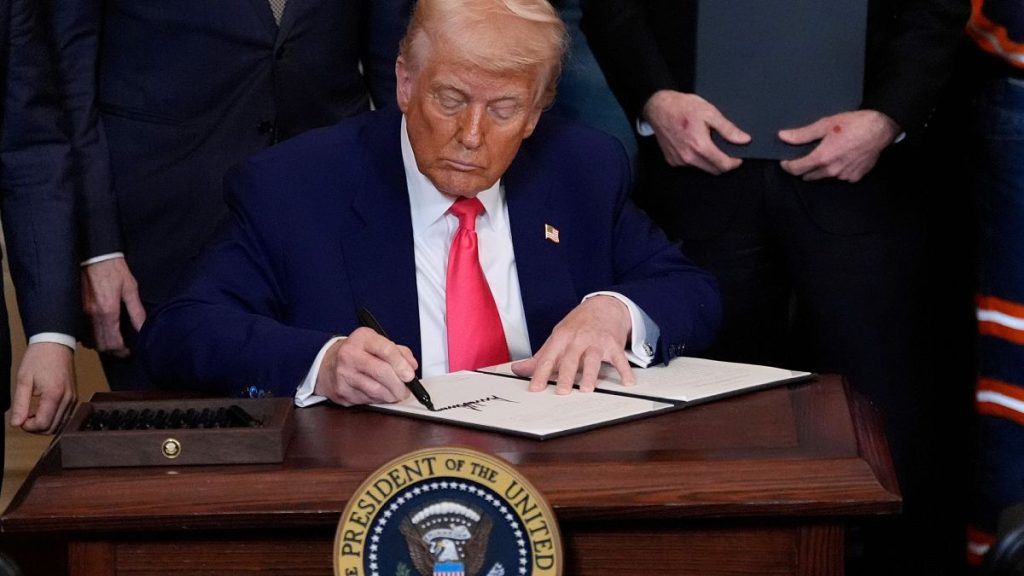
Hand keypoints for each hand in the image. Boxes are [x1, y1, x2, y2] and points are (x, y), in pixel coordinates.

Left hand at [9, 343, 75, 433]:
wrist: (55, 344)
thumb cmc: (39, 358)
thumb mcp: (23, 380)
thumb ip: (20, 404)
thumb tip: (16, 423)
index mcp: (54, 395)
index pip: (43, 424)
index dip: (28, 427)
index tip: (20, 419)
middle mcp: (67, 399)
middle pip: (52, 427)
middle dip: (36, 427)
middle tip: (24, 417)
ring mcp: (73, 399)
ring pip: (60, 424)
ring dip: (45, 424)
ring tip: (33, 414)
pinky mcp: (74, 397)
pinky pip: (65, 416)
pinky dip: (53, 419)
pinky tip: (43, 411)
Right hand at [82, 258, 145, 356]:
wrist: (94, 255)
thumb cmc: (114, 270)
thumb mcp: (130, 289)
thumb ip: (136, 311)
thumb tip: (143, 328)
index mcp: (108, 312)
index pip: (113, 343)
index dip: (122, 351)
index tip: (129, 351)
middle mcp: (92, 316)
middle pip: (100, 345)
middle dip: (113, 351)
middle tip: (123, 348)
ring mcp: (81, 313)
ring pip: (89, 340)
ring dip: (100, 345)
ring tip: (112, 341)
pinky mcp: (75, 308)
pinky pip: (81, 331)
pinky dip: (90, 336)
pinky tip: (100, 332)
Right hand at [314, 328, 417, 404]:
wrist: (326, 364)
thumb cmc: (356, 353)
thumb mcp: (376, 343)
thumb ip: (398, 352)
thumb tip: (411, 366)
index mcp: (362, 338)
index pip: (386, 350)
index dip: (401, 364)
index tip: (410, 375)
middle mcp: (350, 355)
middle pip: (382, 372)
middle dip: (399, 384)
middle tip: (407, 389)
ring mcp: (344, 375)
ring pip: (376, 390)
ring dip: (392, 395)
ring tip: (397, 393)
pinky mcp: (343, 392)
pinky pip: (368, 400)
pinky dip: (379, 399)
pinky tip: (381, 394)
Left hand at [512, 295, 634, 393]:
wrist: (604, 306)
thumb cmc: (578, 324)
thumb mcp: (557, 336)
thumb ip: (540, 356)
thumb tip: (518, 369)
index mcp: (562, 337)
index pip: (548, 357)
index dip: (540, 373)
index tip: (535, 388)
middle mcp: (579, 339)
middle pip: (571, 359)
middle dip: (566, 375)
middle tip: (562, 392)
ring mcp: (597, 341)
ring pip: (593, 359)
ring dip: (591, 375)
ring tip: (588, 389)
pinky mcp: (614, 345)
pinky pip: (620, 359)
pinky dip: (624, 371)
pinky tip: (627, 382)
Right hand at [643, 89, 750, 174]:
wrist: (659, 107)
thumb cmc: (682, 107)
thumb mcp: (710, 113)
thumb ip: (728, 129)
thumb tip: (744, 139)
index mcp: (700, 146)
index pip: (723, 165)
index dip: (734, 163)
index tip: (737, 157)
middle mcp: (689, 157)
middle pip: (714, 170)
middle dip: (723, 163)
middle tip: (725, 149)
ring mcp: (679, 161)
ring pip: (702, 168)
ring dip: (709, 161)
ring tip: (706, 143)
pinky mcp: (672, 161)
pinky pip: (690, 165)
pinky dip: (696, 159)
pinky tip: (694, 144)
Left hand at [778, 110, 899, 181]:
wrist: (881, 128)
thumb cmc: (854, 123)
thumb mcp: (825, 124)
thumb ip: (802, 134)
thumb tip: (782, 136)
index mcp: (822, 158)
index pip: (796, 169)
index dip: (787, 165)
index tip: (785, 160)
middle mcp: (832, 171)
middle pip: (808, 176)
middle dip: (803, 168)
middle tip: (805, 155)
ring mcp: (844, 176)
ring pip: (823, 178)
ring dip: (819, 170)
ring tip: (825, 154)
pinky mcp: (855, 177)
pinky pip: (839, 177)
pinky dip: (836, 171)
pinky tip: (840, 158)